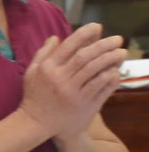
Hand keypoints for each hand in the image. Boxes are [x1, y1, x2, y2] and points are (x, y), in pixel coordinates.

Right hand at [19, 23, 125, 138]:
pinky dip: (111, 77)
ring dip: (111, 59)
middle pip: (86, 56)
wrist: (36, 124)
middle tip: (118, 39)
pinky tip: (116, 70)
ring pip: (96, 71)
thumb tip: (55, 37)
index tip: (97, 27)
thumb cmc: (34, 96)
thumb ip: (43, 54)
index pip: (69, 46)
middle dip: (104, 45)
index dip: (85, 34)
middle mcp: (61, 79)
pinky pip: (102, 87)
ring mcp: (74, 93)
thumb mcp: (31, 73)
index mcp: (48, 69)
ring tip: (121, 52)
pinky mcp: (84, 104)